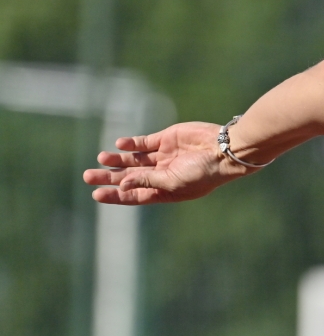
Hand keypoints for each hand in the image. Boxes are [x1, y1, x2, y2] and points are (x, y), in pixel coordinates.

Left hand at [84, 122, 249, 204]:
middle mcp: (163, 174)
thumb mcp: (172, 182)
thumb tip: (122, 186)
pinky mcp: (167, 139)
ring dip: (117, 160)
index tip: (96, 195)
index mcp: (165, 191)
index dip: (116, 195)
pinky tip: (120, 145)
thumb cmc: (203, 173)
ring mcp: (164, 156)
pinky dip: (131, 144)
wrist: (223, 150)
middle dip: (110, 177)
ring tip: (101, 158)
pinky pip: (144, 142)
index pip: (135, 195)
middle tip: (88, 176)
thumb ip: (147, 182)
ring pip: (134, 159)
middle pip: (130, 177)